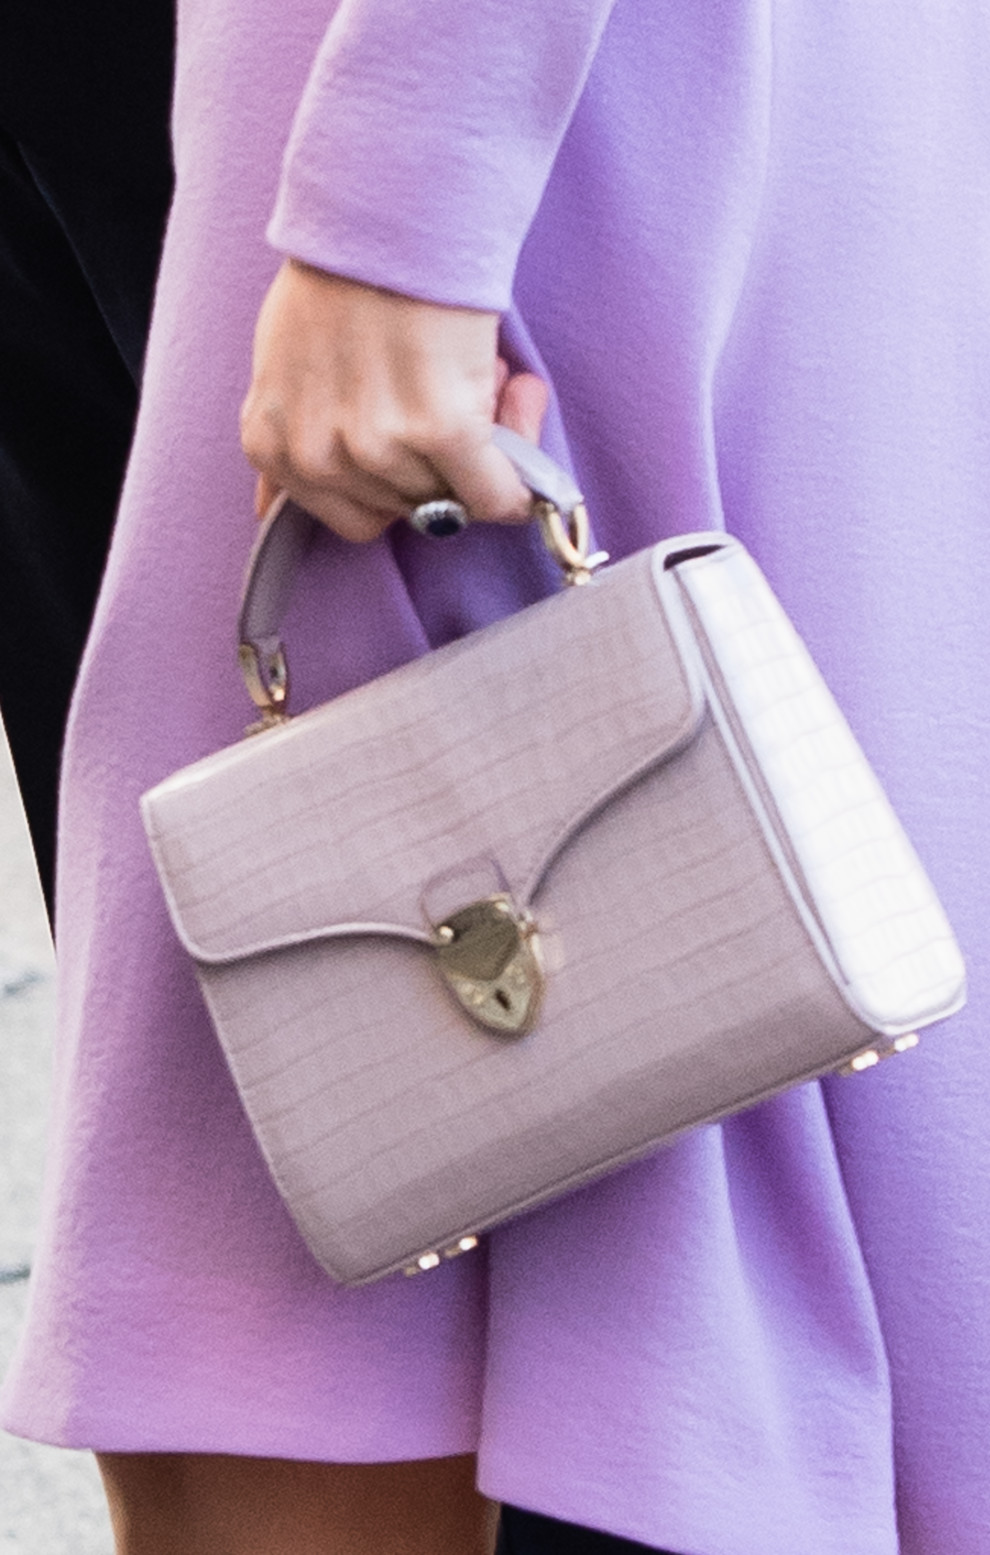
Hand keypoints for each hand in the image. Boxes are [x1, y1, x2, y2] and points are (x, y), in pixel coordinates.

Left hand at [240, 261, 547, 538]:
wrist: (387, 206)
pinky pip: (498, 494)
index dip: (399, 478)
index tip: (416, 435)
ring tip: (478, 369)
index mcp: (273, 447)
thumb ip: (285, 438)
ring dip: (485, 442)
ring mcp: (379, 449)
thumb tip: (268, 511)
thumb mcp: (279, 367)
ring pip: (457, 497)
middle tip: (453, 387)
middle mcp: (319, 457)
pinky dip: (521, 471)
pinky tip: (521, 403)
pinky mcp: (441, 431)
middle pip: (409, 508)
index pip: (355, 520)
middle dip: (440, 459)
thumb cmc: (343, 273)